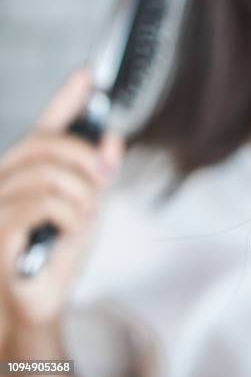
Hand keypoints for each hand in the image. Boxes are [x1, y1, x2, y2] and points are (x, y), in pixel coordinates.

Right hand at [0, 69, 123, 335]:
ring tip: (88, 215)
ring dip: (82, 195)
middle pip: (45, 145)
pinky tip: (74, 228)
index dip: (66, 99)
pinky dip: (71, 215)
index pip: (45, 127)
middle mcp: (4, 181)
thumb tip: (113, 138)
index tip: (89, 75)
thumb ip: (97, 175)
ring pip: (47, 175)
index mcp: (27, 172)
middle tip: (106, 176)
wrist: (37, 301)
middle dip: (84, 157)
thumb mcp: (88, 209)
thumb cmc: (57, 255)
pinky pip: (42, 205)